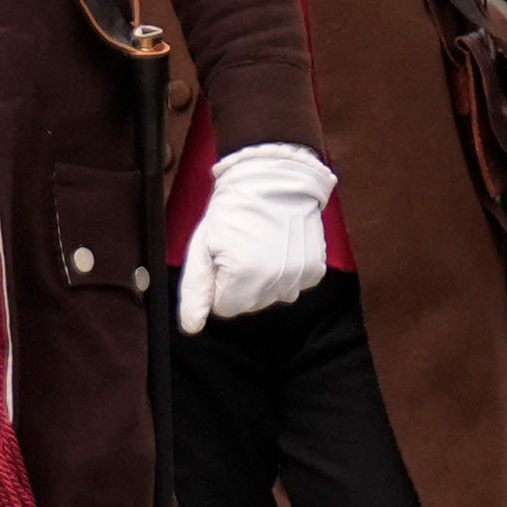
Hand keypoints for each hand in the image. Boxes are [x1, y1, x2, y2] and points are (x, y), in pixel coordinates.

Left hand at [179, 140, 333, 334]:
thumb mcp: (203, 245)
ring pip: (273, 298)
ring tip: (262, 244)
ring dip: (264, 279)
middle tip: (242, 248)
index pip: (224, 308)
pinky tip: (280, 247)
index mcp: (243, 277)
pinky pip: (294, 286)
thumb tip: (191, 327)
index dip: (220, 283)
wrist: (274, 178)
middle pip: (249, 305)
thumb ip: (195, 290)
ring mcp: (298, 277)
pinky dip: (286, 272)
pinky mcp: (314, 270)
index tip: (223, 256)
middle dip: (241, 283)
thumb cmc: (233, 209)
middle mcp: (274, 282)